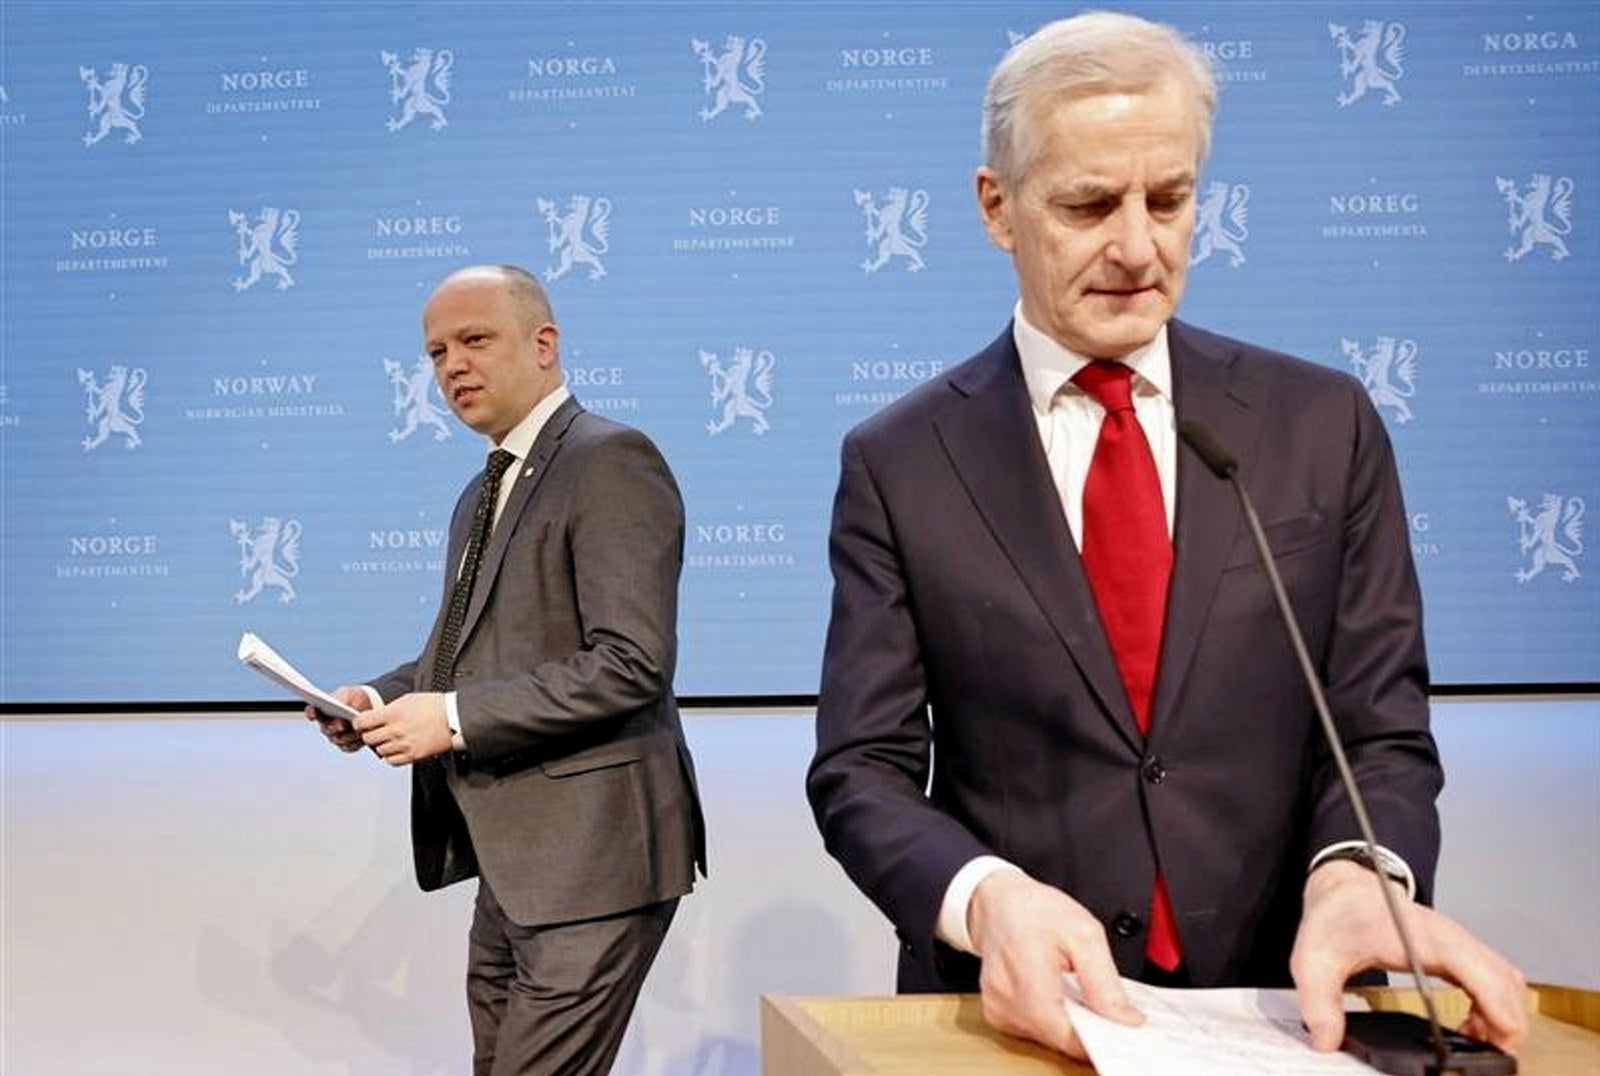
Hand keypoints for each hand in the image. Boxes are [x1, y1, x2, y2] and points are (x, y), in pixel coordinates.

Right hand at [305, 686, 372, 752]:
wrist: (371, 709)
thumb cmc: (357, 699)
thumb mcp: (350, 693)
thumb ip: (341, 697)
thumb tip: (336, 703)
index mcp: (322, 711)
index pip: (312, 712)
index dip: (311, 712)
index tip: (314, 709)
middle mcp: (326, 726)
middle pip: (326, 729)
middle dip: (334, 726)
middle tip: (342, 724)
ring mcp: (335, 737)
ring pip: (339, 739)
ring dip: (349, 735)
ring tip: (359, 730)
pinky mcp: (346, 746)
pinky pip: (349, 747)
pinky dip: (356, 743)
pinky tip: (362, 738)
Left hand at [357, 692, 452, 766]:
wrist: (454, 718)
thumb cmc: (433, 705)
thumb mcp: (408, 699)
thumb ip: (389, 709)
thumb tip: (374, 717)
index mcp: (393, 713)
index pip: (362, 722)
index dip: (358, 723)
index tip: (361, 723)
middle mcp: (396, 730)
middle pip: (368, 738)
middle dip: (369, 734)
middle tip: (375, 731)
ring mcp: (404, 744)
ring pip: (379, 750)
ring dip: (381, 745)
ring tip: (391, 739)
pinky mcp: (413, 755)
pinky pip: (391, 761)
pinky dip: (391, 756)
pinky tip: (397, 748)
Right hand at [967, 870, 1142, 1057]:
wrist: (1000, 902)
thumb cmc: (1036, 910)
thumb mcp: (1084, 933)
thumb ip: (1105, 982)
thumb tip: (1126, 1019)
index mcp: (1027, 978)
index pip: (1068, 1036)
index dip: (1100, 1037)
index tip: (1119, 1027)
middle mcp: (1005, 1000)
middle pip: (1060, 1039)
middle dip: (1086, 1026)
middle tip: (1097, 997)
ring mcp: (997, 1009)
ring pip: (1048, 1038)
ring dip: (1067, 1021)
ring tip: (1070, 987)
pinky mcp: (996, 1013)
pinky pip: (1033, 1030)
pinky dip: (1050, 1017)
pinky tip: (1053, 992)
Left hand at [1292, 860, 1527, 1054]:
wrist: (1344, 889)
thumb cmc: (1337, 915)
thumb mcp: (1315, 959)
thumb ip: (1318, 1001)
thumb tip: (1325, 1040)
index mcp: (1425, 938)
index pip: (1480, 972)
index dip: (1498, 1010)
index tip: (1499, 1043)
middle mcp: (1451, 938)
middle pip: (1505, 982)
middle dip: (1506, 1022)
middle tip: (1485, 1055)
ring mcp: (1457, 943)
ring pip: (1506, 980)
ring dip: (1504, 1014)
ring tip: (1476, 1043)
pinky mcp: (1456, 952)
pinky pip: (1494, 978)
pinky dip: (1496, 1004)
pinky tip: (1472, 1025)